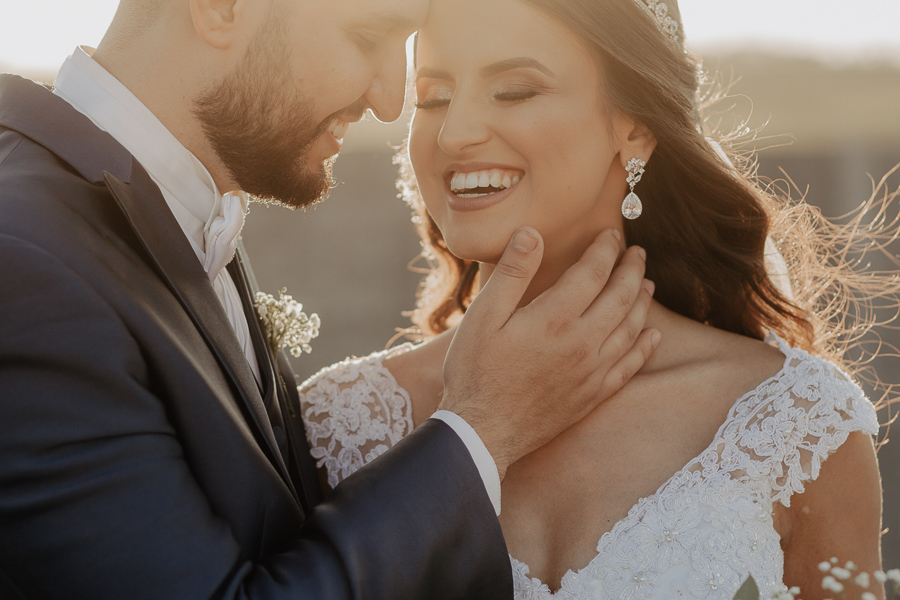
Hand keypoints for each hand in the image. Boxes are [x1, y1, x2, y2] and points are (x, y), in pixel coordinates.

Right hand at [439, 227, 658, 478]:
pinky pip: (628, 367)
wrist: (482, 432)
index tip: (612, 234)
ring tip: (647, 284)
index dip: (605, 249)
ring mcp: (591, 372)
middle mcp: (582, 343)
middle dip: (631, 270)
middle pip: (620, 297)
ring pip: (630, 329)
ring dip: (642, 303)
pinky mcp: (592, 396)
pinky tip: (653, 336)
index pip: (593, 273)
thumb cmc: (475, 371)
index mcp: (555, 318)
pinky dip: (644, 348)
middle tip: (638, 253)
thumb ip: (512, 273)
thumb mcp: (482, 316)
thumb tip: (532, 233)